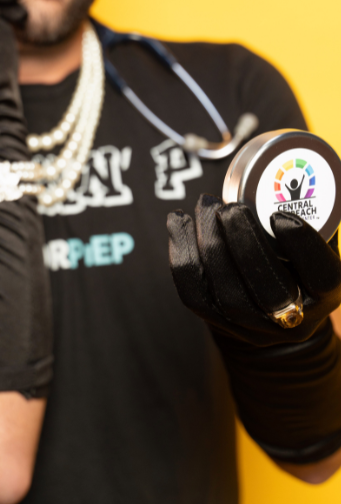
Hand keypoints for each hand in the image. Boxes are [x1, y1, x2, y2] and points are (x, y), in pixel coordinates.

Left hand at [167, 195, 340, 345]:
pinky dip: (182, 254)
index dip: (302, 246)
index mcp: (325, 294)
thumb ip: (311, 221)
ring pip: (226, 290)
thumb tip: (295, 178)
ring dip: (210, 243)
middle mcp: (291, 316)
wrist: (271, 323)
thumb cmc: (294, 269)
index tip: (279, 215)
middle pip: (268, 288)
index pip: (322, 275)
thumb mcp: (316, 250)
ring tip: (205, 206)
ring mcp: (252, 325)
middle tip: (229, 208)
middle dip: (244, 243)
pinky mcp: (217, 322)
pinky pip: (193, 292)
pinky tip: (179, 223)